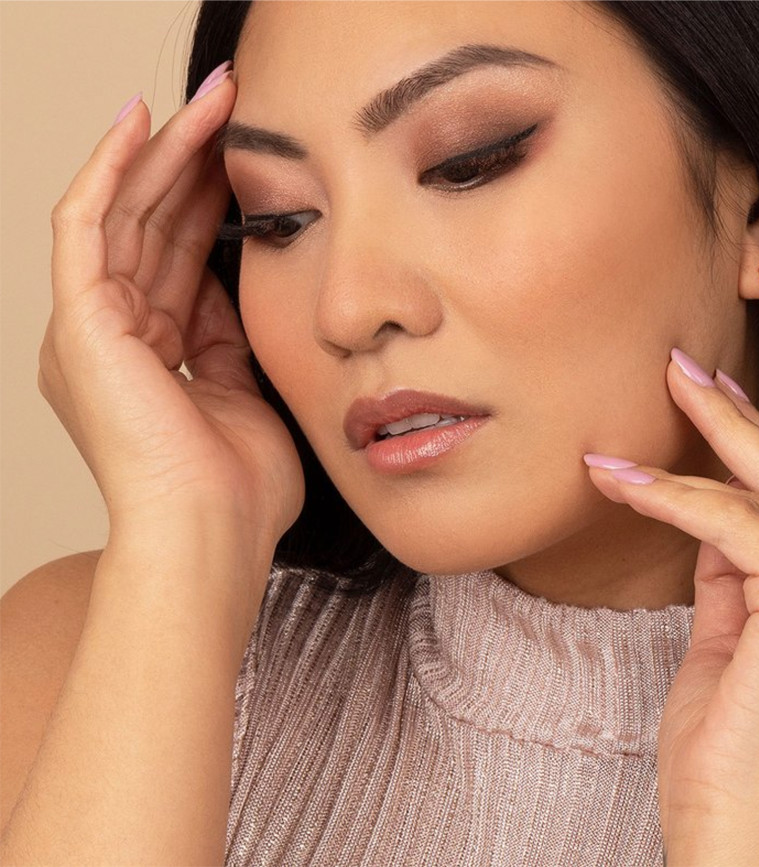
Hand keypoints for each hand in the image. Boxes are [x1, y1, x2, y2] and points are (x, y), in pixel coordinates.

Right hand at [39, 70, 304, 564]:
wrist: (212, 536)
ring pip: (122, 216)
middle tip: (234, 111)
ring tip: (211, 102)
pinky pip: (85, 226)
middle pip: (151, 230)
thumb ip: (230, 341)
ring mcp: (89, 331)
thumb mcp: (242, 395)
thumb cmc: (237, 490)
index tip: (251, 163)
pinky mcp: (80, 324)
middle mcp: (111, 340)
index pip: (178, 261)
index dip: (212, 206)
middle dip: (192, 166)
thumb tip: (238, 289)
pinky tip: (142, 122)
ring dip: (165, 153)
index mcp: (149, 361)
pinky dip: (110, 170)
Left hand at [583, 346, 758, 864]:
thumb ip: (723, 576)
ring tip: (615, 444)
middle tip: (679, 366)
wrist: (737, 820)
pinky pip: (732, 526)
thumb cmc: (724, 740)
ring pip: (756, 492)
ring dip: (684, 455)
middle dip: (731, 415)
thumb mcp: (722, 636)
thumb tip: (696, 521)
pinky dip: (675, 500)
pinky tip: (623, 484)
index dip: (738, 440)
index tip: (696, 397)